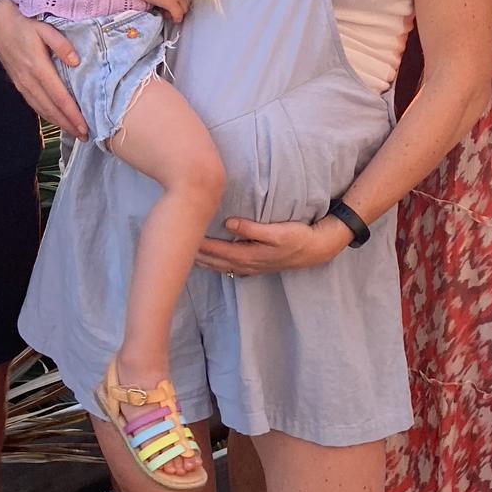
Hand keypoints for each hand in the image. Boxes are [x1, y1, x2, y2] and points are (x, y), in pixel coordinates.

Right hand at [0, 0, 87, 139]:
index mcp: (38, 67)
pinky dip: (46, 114)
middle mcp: (29, 80)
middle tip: (85, 137)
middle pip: (51, 108)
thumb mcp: (44, 27)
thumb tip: (76, 62)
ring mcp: (22, 83)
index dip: (72, 114)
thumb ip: (60, 44)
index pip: (59, 96)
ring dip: (58, 122)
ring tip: (73, 132)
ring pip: (41, 109)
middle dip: (68, 124)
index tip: (85, 126)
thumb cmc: (25, 23)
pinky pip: (34, 104)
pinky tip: (55, 119)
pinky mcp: (18, 83)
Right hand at [138, 0, 186, 22]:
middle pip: (187, 1)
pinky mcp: (171, 2)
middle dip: (180, 7)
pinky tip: (174, 19)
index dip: (182, 0)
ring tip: (168, 11)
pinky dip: (176, 18)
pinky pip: (178, 14)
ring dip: (177, 12)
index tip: (177, 3)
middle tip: (171, 9)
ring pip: (184, 9)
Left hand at [196, 215, 349, 275]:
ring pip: (220, 266)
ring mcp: (251, 267)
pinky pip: (229, 267)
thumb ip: (251, 229)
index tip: (183, 235)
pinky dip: (216, 265)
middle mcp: (246, 264)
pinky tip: (210, 262)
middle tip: (175, 246)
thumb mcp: (277, 232)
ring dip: (203, 261)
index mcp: (248, 255)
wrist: (316, 249)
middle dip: (196, 255)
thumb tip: (228, 224)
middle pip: (214, 261)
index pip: (217, 251)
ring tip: (186, 256)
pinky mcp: (256, 265)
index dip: (200, 245)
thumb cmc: (297, 237)